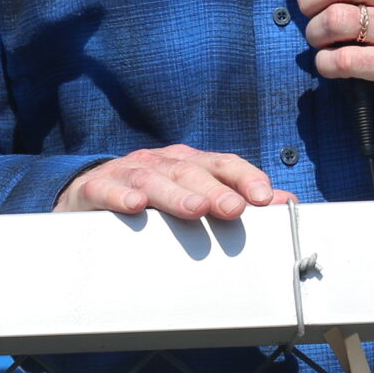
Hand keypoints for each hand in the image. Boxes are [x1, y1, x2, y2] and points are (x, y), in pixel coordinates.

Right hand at [54, 145, 293, 219]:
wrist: (87, 192)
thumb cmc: (152, 197)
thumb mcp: (193, 194)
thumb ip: (239, 197)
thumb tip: (286, 202)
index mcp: (189, 163)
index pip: (223, 164)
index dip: (244, 177)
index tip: (265, 198)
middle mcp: (162, 163)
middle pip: (191, 172)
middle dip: (215, 190)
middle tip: (235, 209)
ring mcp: (127, 172)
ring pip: (153, 179)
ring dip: (175, 194)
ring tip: (194, 210)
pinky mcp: (94, 188)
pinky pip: (106, 189)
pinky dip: (120, 196)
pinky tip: (134, 206)